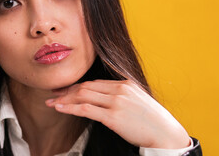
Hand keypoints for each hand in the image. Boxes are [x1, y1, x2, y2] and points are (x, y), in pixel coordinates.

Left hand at [45, 79, 190, 148]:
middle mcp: (119, 90)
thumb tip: (105, 100)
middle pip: (86, 87)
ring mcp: (116, 102)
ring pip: (83, 95)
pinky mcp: (113, 116)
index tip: (65, 90)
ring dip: (64, 99)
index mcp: (125, 84)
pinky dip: (70, 107)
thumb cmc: (153, 121)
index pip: (94, 83)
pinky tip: (60, 108)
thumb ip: (122, 96)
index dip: (77, 87)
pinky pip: (85, 109)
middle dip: (67, 91)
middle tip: (54, 95)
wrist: (166, 134)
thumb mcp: (138, 100)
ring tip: (52, 103)